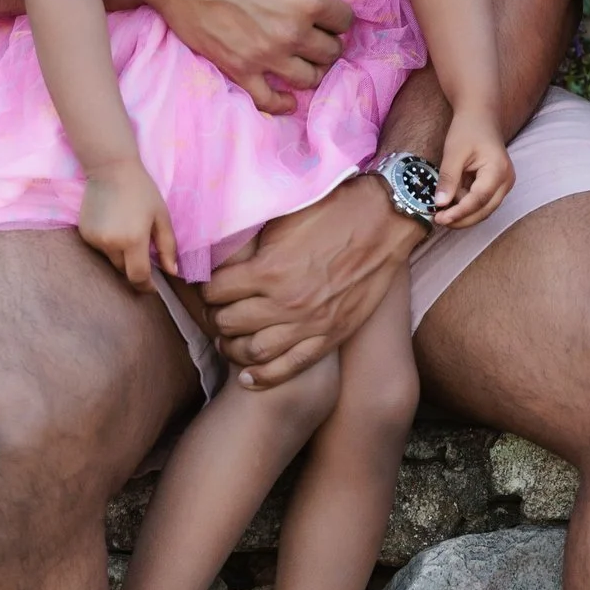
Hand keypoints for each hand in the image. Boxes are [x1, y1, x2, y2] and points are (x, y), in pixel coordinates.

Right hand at [76, 158, 177, 290]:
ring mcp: (94, 239)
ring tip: (127, 230)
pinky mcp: (84, 234)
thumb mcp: (161, 216)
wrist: (111, 169)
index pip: (138, 276)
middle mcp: (111, 244)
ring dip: (121, 254)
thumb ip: (168, 247)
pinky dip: (108, 244)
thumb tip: (173, 272)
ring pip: (111, 260)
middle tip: (143, 249)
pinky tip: (113, 225)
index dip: (146, 286)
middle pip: (123, 270)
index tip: (152, 287)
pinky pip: (99, 249)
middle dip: (134, 266)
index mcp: (133, 240)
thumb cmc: (142, 191)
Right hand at [109, 0, 359, 114]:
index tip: (330, 13)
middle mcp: (293, 34)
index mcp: (309, 1)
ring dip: (313, 70)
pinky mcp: (239, 69)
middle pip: (330, 52)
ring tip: (307, 61)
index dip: (340, 16)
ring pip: (307, 78)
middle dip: (329, 43)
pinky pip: (268, 100)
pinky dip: (283, 103)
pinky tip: (288, 98)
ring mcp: (265, 56)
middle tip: (320, 36)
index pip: (344, 21)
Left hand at [201, 172, 414, 387]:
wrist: (384, 221)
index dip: (206, 289)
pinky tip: (248, 378)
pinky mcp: (330, 336)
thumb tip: (223, 251)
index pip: (215, 291)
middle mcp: (286, 302)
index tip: (207, 287)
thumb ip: (252, 242)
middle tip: (215, 312)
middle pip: (229, 322)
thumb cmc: (333, 211)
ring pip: (254, 351)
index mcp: (269, 270)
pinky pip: (290, 367)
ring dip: (233, 348)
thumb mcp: (283, 218)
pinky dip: (264, 376)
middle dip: (215, 317)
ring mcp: (309, 324)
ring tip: (228, 340)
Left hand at [433, 117, 513, 230]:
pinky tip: (451, 201)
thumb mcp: (453, 152)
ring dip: (463, 213)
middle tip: (438, 220)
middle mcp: (506, 181)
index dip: (460, 212)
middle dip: (461, 218)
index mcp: (498, 170)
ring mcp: (504, 185)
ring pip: (483, 210)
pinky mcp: (497, 186)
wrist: (480, 117)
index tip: (440, 218)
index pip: (479, 199)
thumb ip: (448, 179)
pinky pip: (482, 203)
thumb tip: (440, 204)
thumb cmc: (468, 129)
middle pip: (484, 210)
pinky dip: (466, 205)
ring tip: (441, 210)